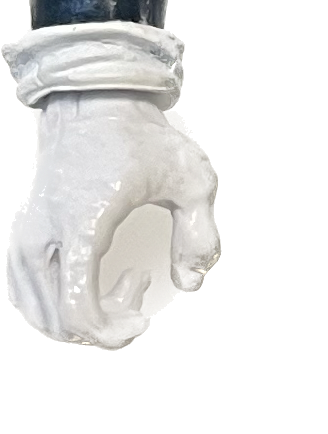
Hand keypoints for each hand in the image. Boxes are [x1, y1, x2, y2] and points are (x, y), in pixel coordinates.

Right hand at [7, 92, 219, 348]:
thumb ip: (199, 235)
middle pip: (55, 323)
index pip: (77, 313)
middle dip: (101, 329)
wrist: (93, 100)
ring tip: (118, 288)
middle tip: (135, 297)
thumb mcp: (192, 180)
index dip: (114, 334)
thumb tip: (188, 282)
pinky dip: (55, 303)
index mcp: (82, 227)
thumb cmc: (141, 136)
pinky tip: (90, 284)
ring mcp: (26, 235)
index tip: (144, 314)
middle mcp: (44, 236)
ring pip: (34, 310)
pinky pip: (25, 291)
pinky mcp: (22, 233)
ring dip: (78, 317)